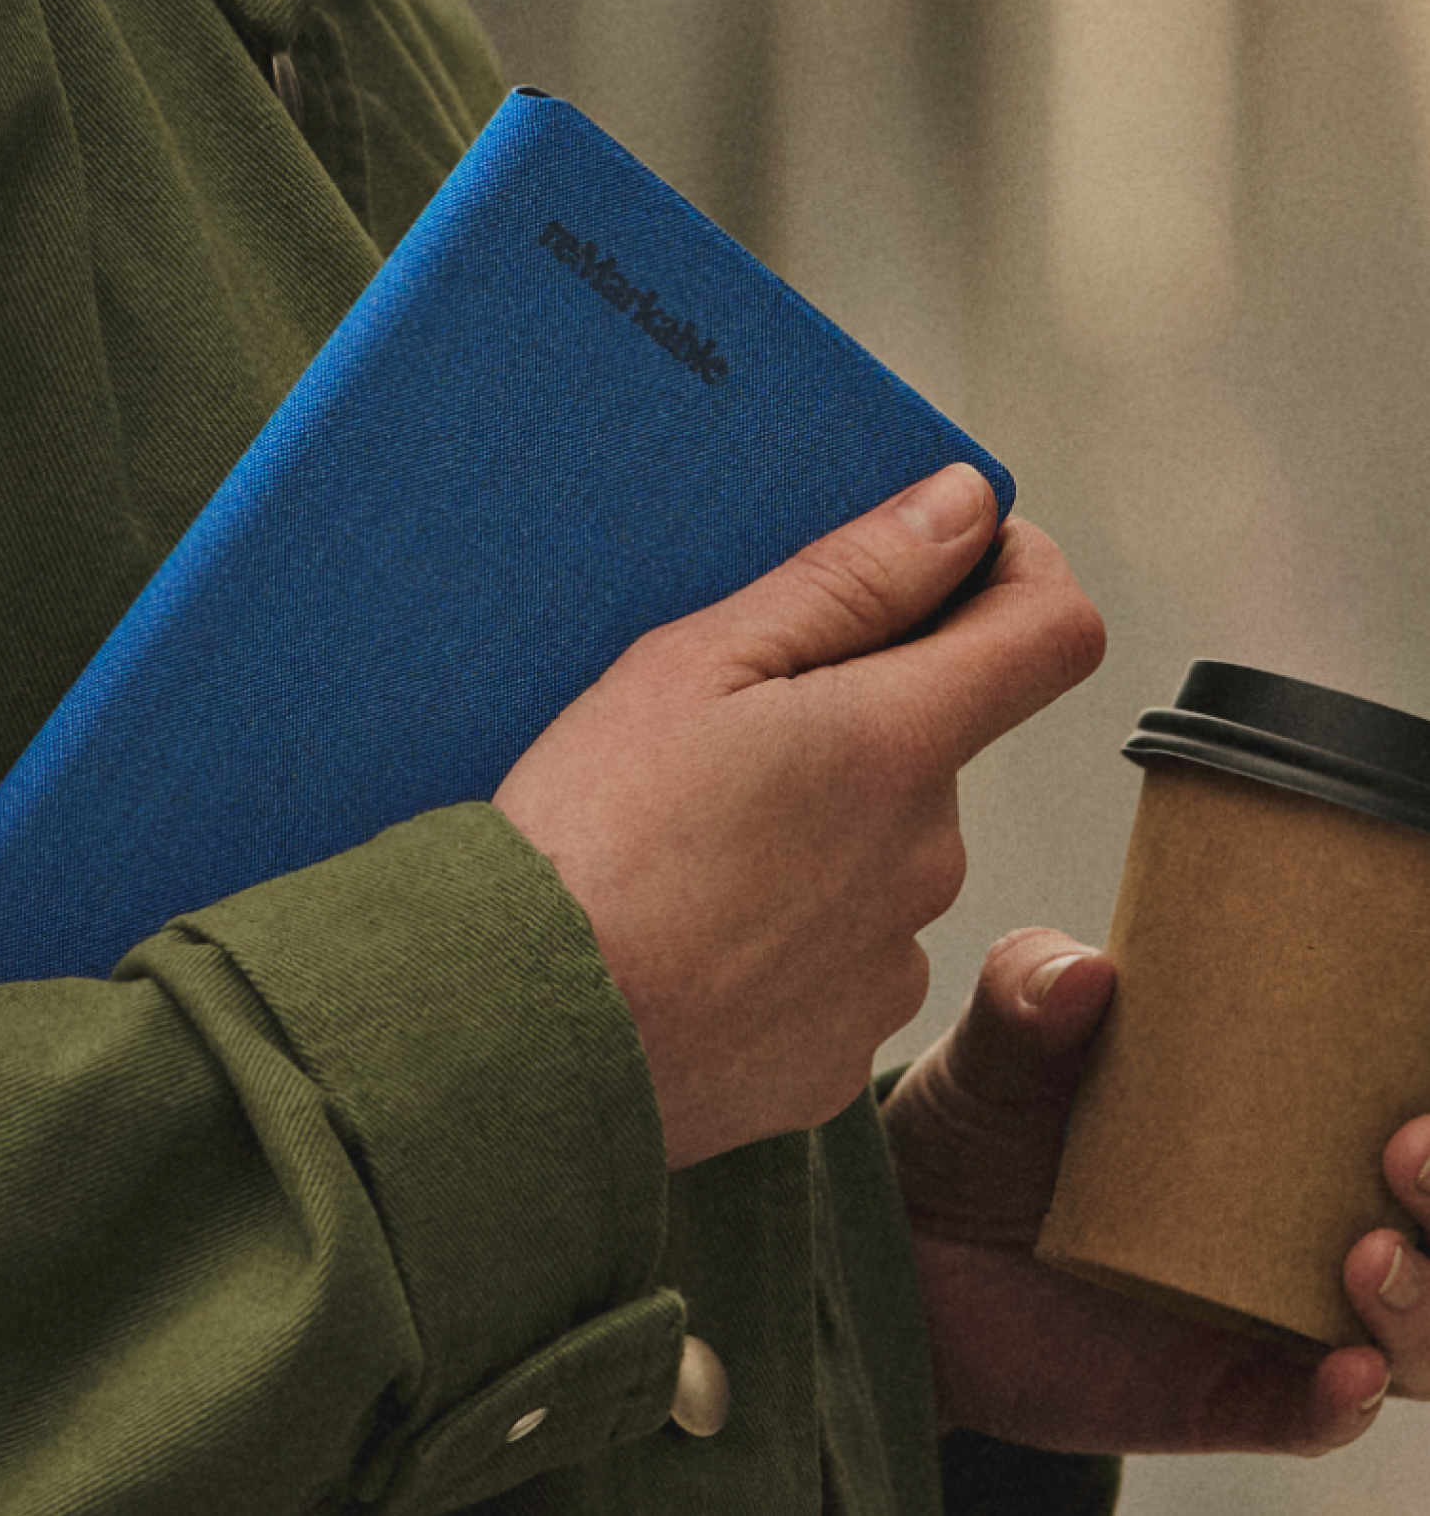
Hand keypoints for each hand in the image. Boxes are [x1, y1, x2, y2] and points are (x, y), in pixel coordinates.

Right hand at [493, 465, 1104, 1169]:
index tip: (945, 565)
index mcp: (896, 745)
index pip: (1051, 632)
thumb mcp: (695, 666)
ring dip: (817, 833)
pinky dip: (787, 935)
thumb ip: (849, 580)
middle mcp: (925, 860)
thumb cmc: (589, 836)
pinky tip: (691, 935)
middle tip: (720, 741)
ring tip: (687, 852)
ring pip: (881, 857)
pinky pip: (839, 960)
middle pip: (935, 749)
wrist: (513, 1035)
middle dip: (854, 722)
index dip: (1015, 575)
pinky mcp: (841, 1054)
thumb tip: (964, 509)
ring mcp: (888, 967)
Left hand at [884, 926, 1428, 1455]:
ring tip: (1366, 1254)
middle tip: (1411, 1147)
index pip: (1396, 1090)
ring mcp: (1267, 1306)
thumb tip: (1084, 974)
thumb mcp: (995, 1045)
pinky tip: (1340, 1372)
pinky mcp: (1222, 1389)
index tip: (1428, 1050)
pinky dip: (1339, 1400)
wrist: (906, 1246)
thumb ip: (1025, 993)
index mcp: (1275, 1107)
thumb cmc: (977, 1122)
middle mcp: (1298, 1210)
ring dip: (1428, 1301)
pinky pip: (1311, 1411)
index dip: (1429, 1077)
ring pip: (1414, 1331)